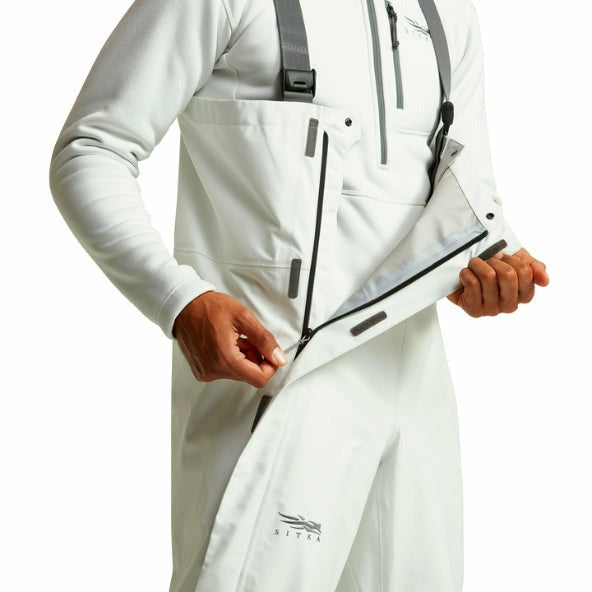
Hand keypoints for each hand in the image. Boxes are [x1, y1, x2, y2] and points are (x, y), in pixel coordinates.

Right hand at [172, 291, 287, 387]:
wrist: (184, 306)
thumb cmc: (209, 308)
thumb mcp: (243, 317)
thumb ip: (264, 340)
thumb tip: (279, 358)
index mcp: (225, 359)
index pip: (259, 379)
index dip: (270, 366)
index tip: (269, 353)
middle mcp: (214, 370)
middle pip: (248, 375)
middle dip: (254, 357)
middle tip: (246, 338)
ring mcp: (206, 372)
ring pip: (238, 373)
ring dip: (242, 357)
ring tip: (233, 337)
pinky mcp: (201, 371)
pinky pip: (225, 371)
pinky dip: (229, 359)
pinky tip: (223, 343)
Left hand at [446, 247, 548, 316]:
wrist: (460, 268)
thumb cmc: (489, 265)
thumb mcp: (515, 260)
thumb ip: (533, 268)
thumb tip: (545, 281)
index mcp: (523, 294)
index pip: (526, 273)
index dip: (512, 260)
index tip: (503, 257)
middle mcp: (510, 305)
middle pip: (508, 275)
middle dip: (494, 261)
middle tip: (487, 260)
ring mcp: (492, 310)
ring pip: (488, 277)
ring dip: (477, 264)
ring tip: (474, 265)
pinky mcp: (474, 310)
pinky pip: (473, 284)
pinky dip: (466, 273)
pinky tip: (465, 275)